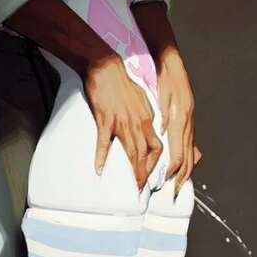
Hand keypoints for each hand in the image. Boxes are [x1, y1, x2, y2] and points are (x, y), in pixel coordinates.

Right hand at [84, 55, 163, 189]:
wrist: (107, 69)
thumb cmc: (124, 83)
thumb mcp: (143, 99)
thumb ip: (147, 115)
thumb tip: (150, 127)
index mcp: (147, 119)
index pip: (157, 146)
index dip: (155, 162)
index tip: (152, 173)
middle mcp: (137, 123)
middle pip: (145, 154)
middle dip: (146, 172)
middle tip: (143, 187)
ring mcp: (121, 123)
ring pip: (131, 151)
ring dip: (134, 170)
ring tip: (134, 184)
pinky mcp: (105, 121)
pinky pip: (104, 143)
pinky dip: (101, 157)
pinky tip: (99, 169)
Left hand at [156, 50, 201, 194]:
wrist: (171, 64)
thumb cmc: (163, 78)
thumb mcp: (160, 95)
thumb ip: (162, 115)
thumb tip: (163, 131)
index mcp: (179, 119)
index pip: (178, 152)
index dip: (171, 169)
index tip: (164, 180)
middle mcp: (187, 122)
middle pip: (188, 156)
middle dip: (181, 175)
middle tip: (175, 190)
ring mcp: (190, 121)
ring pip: (191, 151)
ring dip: (186, 169)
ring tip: (180, 182)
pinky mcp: (188, 118)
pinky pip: (190, 142)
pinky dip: (189, 156)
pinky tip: (186, 162)